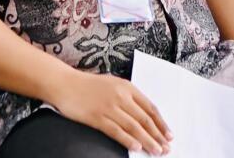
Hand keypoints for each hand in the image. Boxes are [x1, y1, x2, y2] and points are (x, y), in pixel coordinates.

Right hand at [47, 69, 172, 155]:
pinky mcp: (97, 117)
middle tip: (166, 148)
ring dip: (147, 141)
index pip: (150, 108)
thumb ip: (128, 96)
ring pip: (133, 127)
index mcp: (127, 87)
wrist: (65, 84)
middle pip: (144, 119)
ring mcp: (109, 107)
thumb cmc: (89, 85)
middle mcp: (121, 96)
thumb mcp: (113, 83)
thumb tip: (143, 114)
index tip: (169, 134)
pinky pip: (116, 131)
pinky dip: (128, 140)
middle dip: (158, 135)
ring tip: (156, 151)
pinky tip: (137, 147)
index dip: (161, 123)